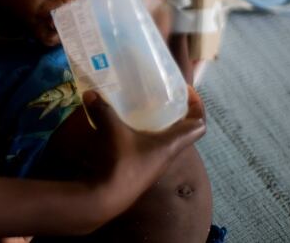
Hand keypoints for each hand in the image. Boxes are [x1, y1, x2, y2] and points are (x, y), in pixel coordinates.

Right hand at [43, 85, 205, 217]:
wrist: (108, 199)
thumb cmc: (121, 164)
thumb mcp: (113, 132)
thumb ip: (103, 110)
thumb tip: (90, 93)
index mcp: (171, 144)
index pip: (199, 126)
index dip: (198, 106)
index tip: (186, 91)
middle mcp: (168, 154)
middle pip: (183, 130)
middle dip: (177, 111)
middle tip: (162, 95)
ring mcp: (155, 163)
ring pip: (166, 139)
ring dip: (160, 123)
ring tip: (144, 107)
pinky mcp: (142, 168)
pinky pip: (150, 146)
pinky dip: (144, 134)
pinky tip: (127, 126)